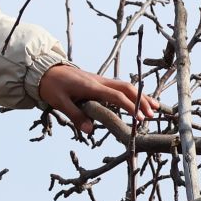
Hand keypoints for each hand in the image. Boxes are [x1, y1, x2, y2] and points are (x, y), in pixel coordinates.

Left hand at [37, 63, 158, 135]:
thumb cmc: (52, 86)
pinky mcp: (98, 82)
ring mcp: (100, 80)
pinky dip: (131, 94)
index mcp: (91, 86)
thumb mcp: (60, 102)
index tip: (140, 118)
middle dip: (141, 100)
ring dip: (140, 96)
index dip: (129, 106)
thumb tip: (90, 130)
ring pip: (125, 86)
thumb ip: (75, 116)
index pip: (116, 96)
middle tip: (152, 114)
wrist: (46, 70)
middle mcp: (99, 81)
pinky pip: (119, 87)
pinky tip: (137, 101)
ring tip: (155, 107)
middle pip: (126, 88)